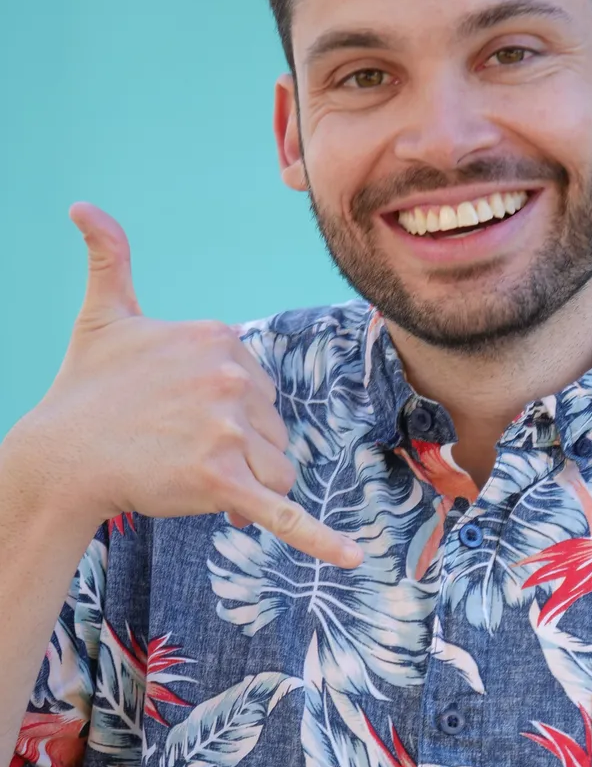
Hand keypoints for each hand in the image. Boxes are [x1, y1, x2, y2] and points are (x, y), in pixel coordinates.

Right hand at [26, 204, 361, 568]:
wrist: (62, 454)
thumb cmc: (86, 388)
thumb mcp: (104, 314)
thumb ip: (109, 258)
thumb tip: (82, 206)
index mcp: (221, 339)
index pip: (262, 390)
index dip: (231, 414)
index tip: (183, 416)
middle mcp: (232, 377)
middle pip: (275, 431)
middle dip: (242, 451)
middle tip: (180, 449)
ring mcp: (229, 430)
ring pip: (278, 472)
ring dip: (248, 486)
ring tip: (190, 475)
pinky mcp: (223, 481)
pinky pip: (284, 514)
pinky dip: (322, 540)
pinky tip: (354, 560)